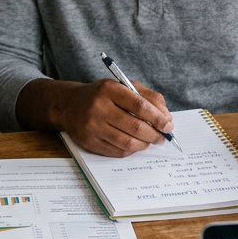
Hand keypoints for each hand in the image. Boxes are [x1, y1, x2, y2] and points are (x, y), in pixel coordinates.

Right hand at [17, 78, 172, 156]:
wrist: (69, 105)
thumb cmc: (102, 95)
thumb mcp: (123, 86)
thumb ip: (148, 97)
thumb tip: (167, 118)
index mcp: (109, 89)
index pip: (139, 105)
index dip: (157, 117)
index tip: (168, 125)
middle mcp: (99, 108)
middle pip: (135, 126)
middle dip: (154, 134)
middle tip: (162, 137)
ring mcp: (92, 126)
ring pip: (127, 142)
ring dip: (144, 144)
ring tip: (150, 141)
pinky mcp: (89, 142)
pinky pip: (117, 151)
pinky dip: (131, 150)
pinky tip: (135, 144)